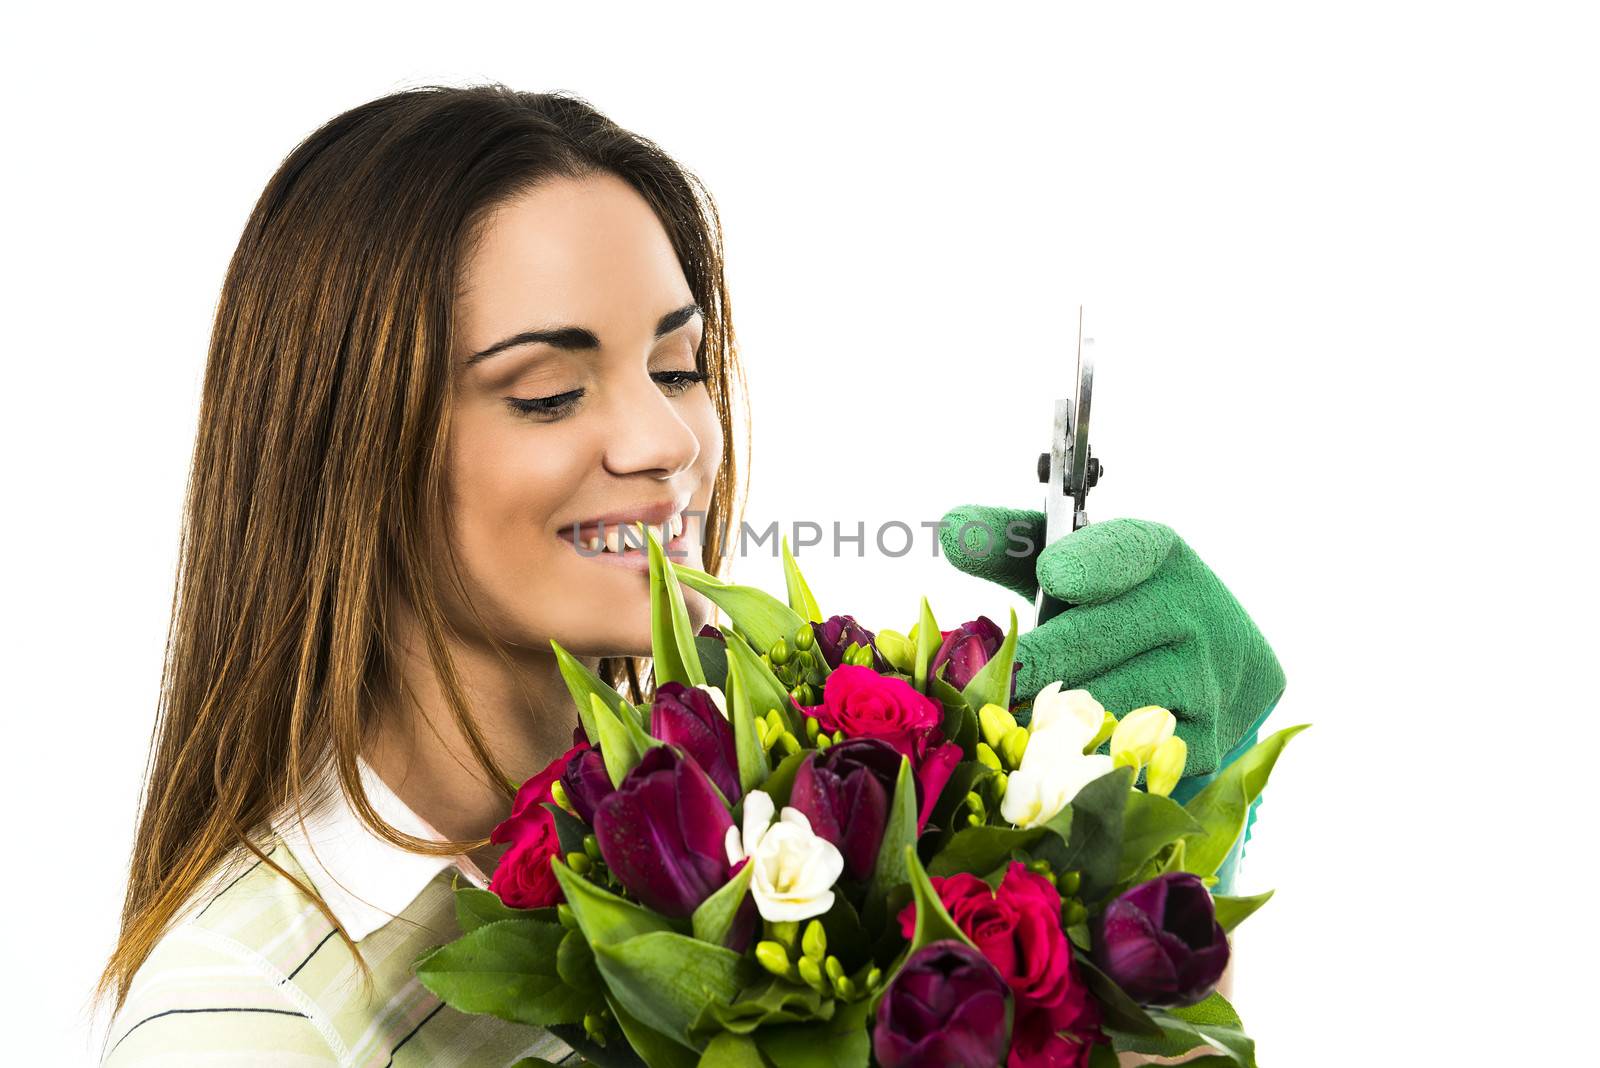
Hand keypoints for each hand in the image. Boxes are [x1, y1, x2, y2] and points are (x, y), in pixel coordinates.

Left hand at [937, 506, 1285, 775]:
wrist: (1222, 667)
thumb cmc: (1123, 607)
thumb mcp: (1077, 564)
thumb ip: (1014, 545)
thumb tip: (952, 530)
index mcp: (1158, 556)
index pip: (1128, 551)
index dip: (1090, 563)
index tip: (1052, 574)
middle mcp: (1190, 612)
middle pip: (1102, 637)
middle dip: (1041, 659)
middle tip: (992, 678)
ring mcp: (1202, 680)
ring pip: (1112, 701)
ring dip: (1052, 715)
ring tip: (1006, 721)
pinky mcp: (1202, 741)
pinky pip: (1131, 754)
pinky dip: (1083, 759)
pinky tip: (1047, 759)